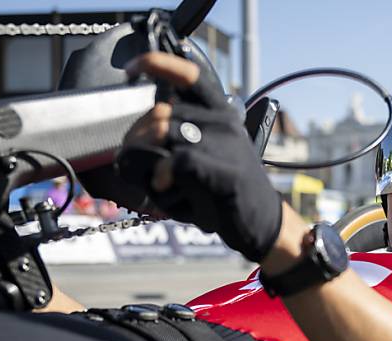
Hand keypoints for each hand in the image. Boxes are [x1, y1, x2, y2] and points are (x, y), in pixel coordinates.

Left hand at [118, 52, 282, 262]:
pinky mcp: (224, 171)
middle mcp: (223, 122)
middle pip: (160, 113)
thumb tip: (133, 143)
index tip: (130, 70)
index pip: (188, 76)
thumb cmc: (225, 194)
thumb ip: (176, 140)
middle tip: (131, 163)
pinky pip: (177, 161)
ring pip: (163, 133)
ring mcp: (225, 145)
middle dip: (135, 138)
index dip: (156, 64)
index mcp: (220, 114)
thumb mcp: (204, 158)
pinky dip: (161, 174)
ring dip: (145, 160)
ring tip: (154, 181)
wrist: (262, 224)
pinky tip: (162, 186)